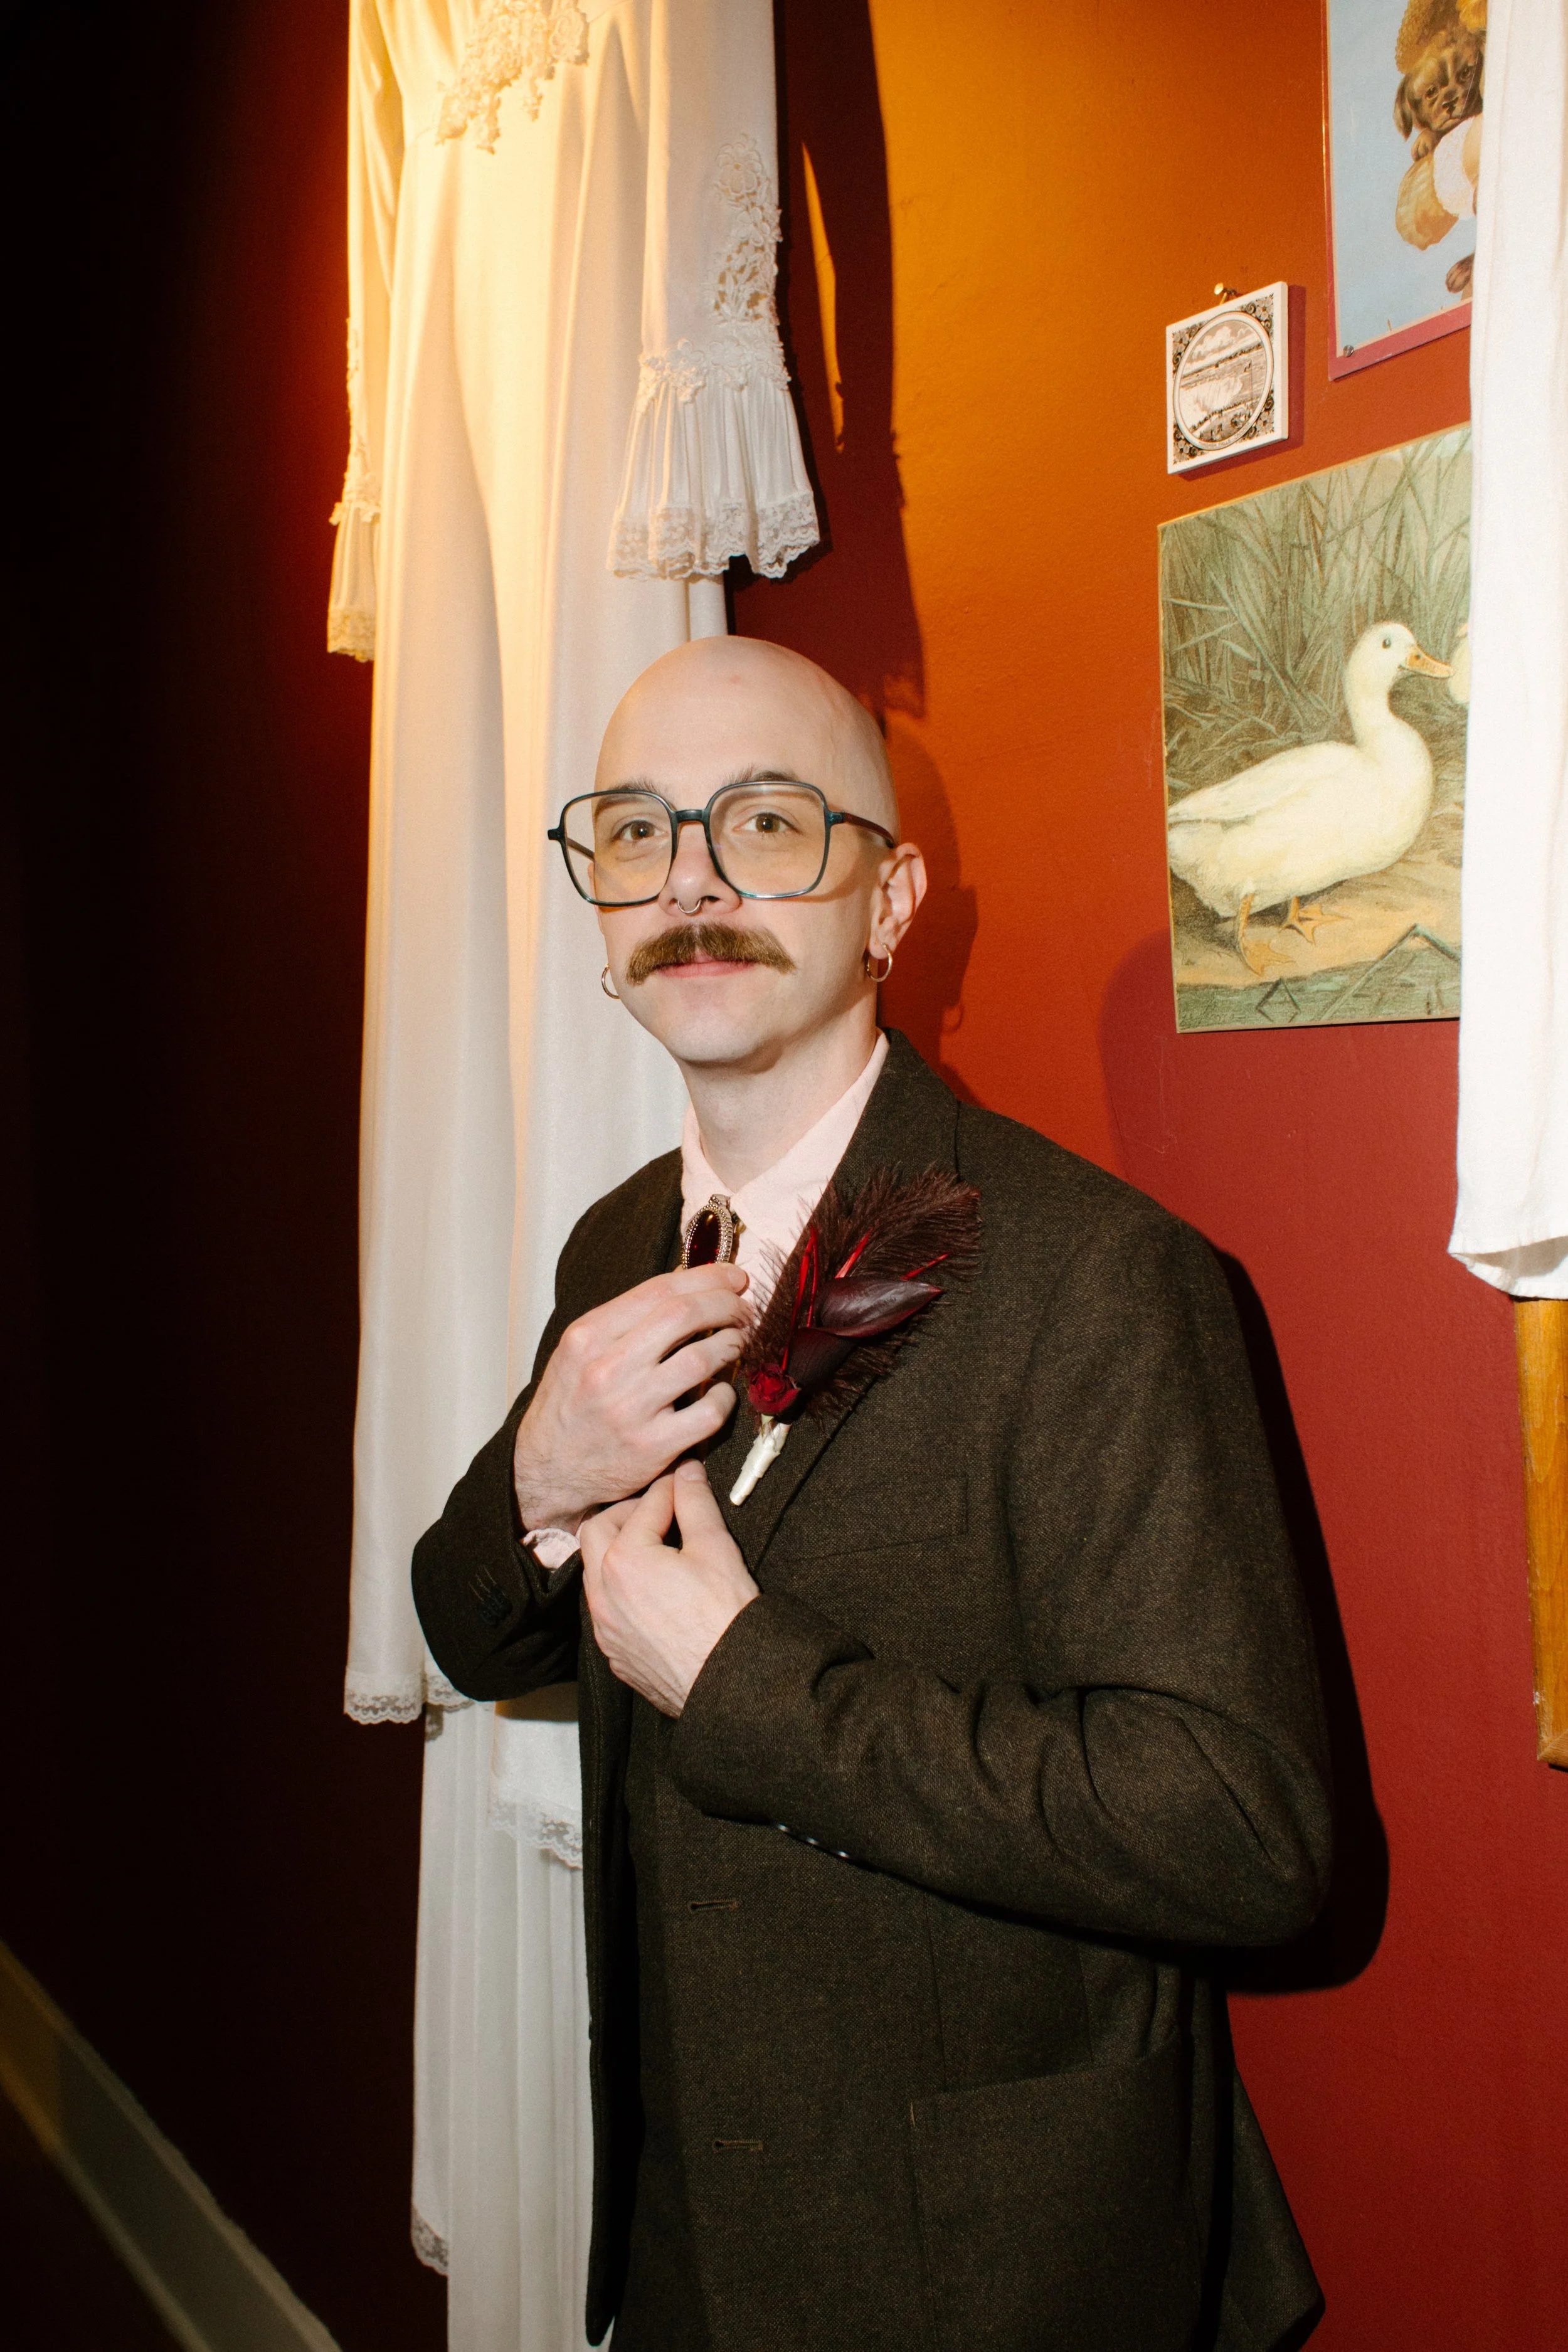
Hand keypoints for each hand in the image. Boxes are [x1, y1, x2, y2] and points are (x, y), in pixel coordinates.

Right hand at [513, 1263, 750, 1530]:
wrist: (549, 1470)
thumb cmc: (572, 1404)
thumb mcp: (580, 1350)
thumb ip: (627, 1318)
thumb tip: (687, 1283)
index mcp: (587, 1336)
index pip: (659, 1290)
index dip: (707, 1278)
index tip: (734, 1278)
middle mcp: (607, 1369)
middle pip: (684, 1316)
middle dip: (726, 1305)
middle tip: (742, 1309)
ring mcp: (631, 1409)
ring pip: (702, 1360)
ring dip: (731, 1344)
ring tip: (736, 1343)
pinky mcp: (653, 1447)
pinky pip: (709, 1412)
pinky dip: (725, 1397)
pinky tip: (721, 1392)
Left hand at [581, 1460, 758, 1714]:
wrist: (730, 1683)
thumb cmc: (725, 1616)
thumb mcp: (715, 1548)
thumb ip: (695, 1503)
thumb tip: (688, 1472)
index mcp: (624, 1559)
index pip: (645, 1506)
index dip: (670, 1487)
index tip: (684, 1479)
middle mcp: (603, 1593)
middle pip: (598, 1531)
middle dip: (627, 1514)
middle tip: (659, 1510)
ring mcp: (605, 1628)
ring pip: (595, 1574)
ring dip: (618, 1552)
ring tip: (654, 1547)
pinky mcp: (614, 1654)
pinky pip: (605, 1610)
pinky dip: (621, 1590)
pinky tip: (651, 1591)